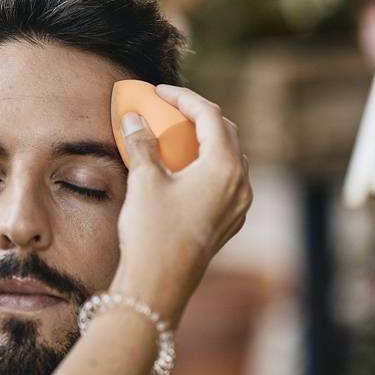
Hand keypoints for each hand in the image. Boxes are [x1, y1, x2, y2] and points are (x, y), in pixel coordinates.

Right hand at [111, 84, 252, 327]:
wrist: (159, 283)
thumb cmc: (152, 231)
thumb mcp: (144, 180)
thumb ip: (142, 143)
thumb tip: (134, 118)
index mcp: (224, 166)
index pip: (209, 116)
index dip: (183, 98)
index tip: (159, 91)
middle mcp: (240, 183)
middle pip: (224, 133)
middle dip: (196, 116)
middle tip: (168, 109)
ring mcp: (238, 205)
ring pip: (227, 158)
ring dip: (202, 141)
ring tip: (174, 137)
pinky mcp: (228, 222)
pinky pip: (223, 182)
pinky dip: (204, 166)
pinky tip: (181, 170)